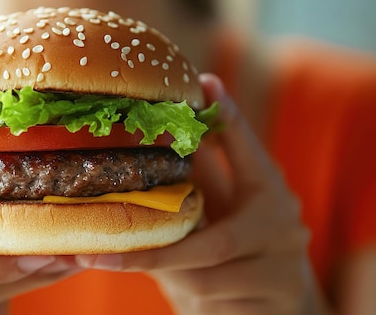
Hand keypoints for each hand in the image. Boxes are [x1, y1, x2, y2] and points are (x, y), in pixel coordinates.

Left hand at [76, 74, 330, 314]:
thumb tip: (178, 108)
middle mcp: (282, 228)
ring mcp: (281, 271)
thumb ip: (205, 168)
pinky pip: (206, 303)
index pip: (248, 150)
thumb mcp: (225, 202)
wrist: (281, 302)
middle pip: (211, 243)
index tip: (206, 82)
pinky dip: (177, 295)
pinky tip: (166, 286)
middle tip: (92, 256)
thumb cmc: (241, 242)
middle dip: (152, 253)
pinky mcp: (272, 305)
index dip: (228, 120)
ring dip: (161, 277)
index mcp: (269, 192)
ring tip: (123, 268)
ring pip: (201, 280)